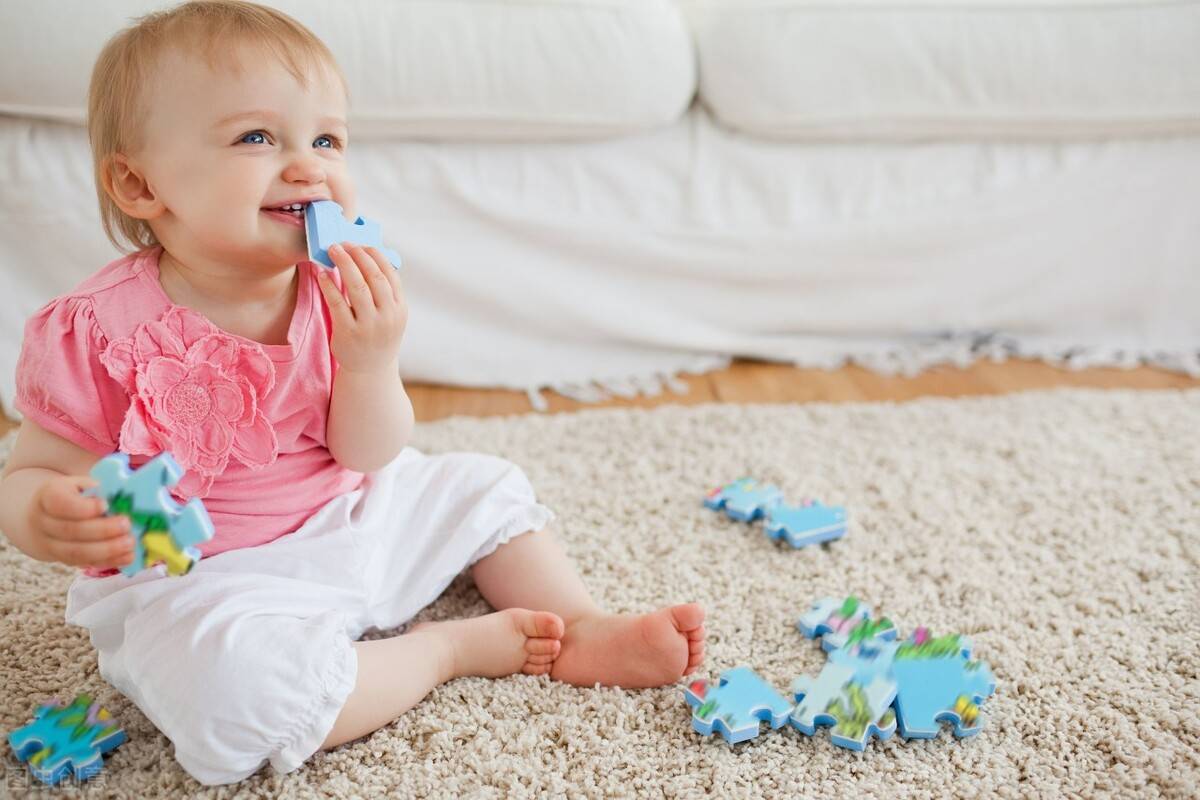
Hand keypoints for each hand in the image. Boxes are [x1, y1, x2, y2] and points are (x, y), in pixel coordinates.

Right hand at [29, 475, 133, 568]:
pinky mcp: (62, 560)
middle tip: (127, 525)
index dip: (84, 508)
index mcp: (48, 496)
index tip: (106, 505)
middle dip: (102, 530)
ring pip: (76, 552)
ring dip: (107, 550)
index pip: (61, 503)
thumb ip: (98, 490)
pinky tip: (128, 556)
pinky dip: (109, 561)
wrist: (46, 517)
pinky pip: (85, 563)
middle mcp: (43, 522)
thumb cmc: (74, 495)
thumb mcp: (82, 484)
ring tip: (130, 543)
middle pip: (70, 530)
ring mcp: (49, 544)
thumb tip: (125, 499)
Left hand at [316, 242, 407, 373]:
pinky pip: (337, 303)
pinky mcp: (348, 333)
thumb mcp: (390, 315)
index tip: (362, 244)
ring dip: (344, 264)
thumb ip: (384, 292)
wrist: (371, 369)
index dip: (375, 256)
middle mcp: (387, 316)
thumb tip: (367, 257)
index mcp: (399, 309)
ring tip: (333, 251)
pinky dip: (329, 285)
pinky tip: (322, 275)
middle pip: (373, 277)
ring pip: (357, 287)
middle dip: (358, 256)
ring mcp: (368, 326)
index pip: (389, 275)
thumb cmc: (378, 335)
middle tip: (343, 243)